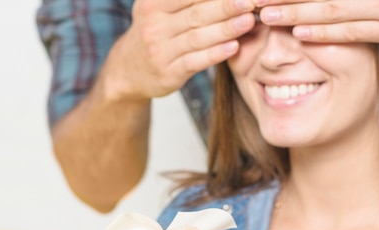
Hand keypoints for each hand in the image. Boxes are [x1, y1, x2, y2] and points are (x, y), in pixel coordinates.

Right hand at [105, 0, 256, 99]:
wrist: (127, 71)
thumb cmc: (154, 34)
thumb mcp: (156, 8)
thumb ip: (181, 0)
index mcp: (153, 4)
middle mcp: (154, 26)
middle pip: (196, 13)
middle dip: (226, 6)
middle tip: (251, 0)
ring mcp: (160, 51)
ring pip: (198, 38)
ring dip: (226, 29)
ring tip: (248, 21)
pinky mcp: (168, 73)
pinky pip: (195, 62)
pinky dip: (215, 54)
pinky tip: (233, 47)